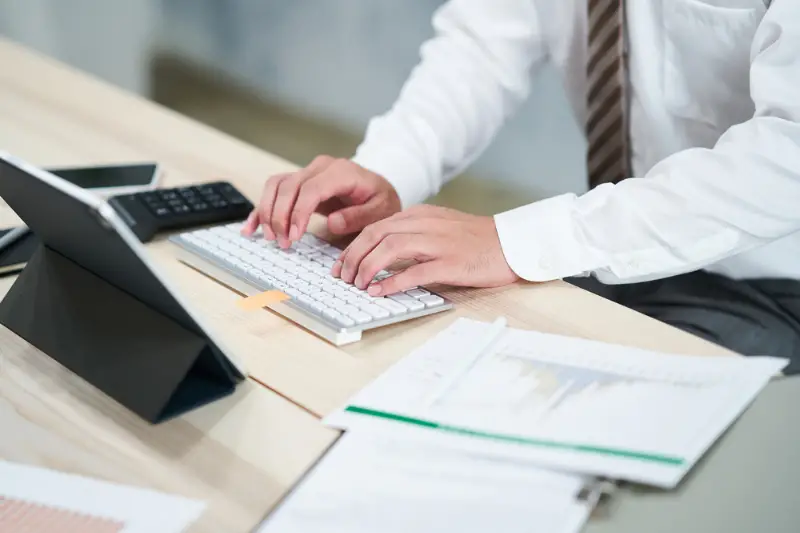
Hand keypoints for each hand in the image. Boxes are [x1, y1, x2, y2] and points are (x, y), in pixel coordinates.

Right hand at [241, 155, 400, 246]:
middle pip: (288, 186)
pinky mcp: (298, 182)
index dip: (298, 213)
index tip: (295, 236)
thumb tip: (332, 222)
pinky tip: (251, 228)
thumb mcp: (380, 210)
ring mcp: (307, 172)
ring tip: (272, 239)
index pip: (310, 188)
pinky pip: (273, 191)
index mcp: (341, 171)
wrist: (377, 188)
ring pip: (276, 186)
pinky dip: (260, 209)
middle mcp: (320, 167)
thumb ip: (359, 216)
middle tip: (283, 243)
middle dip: (280, 216)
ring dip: (268, 212)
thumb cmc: (379, 200)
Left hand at [332, 205, 519, 295]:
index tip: (341, 266)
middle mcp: (425, 225)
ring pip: (389, 248)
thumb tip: (382, 252)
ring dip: (367, 268)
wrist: (513, 243)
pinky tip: (379, 292)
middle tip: (342, 278)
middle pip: (376, 235)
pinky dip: (392, 282)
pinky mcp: (450, 263)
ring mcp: (438, 243)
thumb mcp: (440, 227)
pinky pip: (414, 271)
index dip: (353, 247)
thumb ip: (413, 233)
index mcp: (420, 215)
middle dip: (352, 257)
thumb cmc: (476, 240)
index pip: (375, 226)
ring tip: (357, 286)